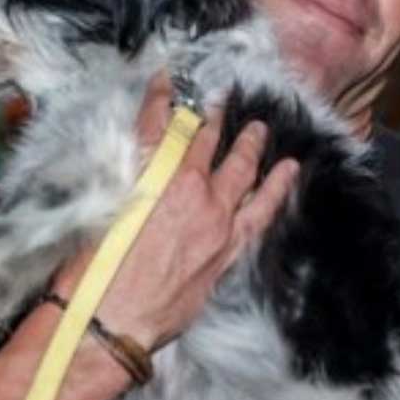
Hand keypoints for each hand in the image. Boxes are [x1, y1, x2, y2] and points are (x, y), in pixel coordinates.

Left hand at [51, 71, 299, 349]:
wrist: (111, 317)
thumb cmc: (151, 319)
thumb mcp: (198, 298)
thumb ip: (209, 268)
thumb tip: (204, 261)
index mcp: (228, 242)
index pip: (263, 204)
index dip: (278, 183)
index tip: (288, 166)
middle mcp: (211, 208)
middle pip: (237, 166)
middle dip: (248, 143)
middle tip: (255, 127)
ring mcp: (178, 183)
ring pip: (203, 140)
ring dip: (213, 118)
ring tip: (219, 103)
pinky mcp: (143, 169)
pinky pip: (156, 122)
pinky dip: (162, 98)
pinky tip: (167, 80)